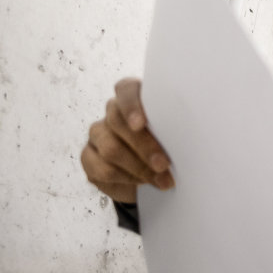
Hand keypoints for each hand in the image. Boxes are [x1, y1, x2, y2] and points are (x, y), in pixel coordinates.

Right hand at [80, 77, 172, 203]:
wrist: (154, 172)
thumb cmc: (170, 144)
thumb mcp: (177, 132)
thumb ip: (174, 127)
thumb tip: (184, 138)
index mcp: (135, 97)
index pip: (126, 90)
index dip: (131, 106)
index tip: (141, 124)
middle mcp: (113, 112)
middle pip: (118, 122)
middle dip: (144, 146)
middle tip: (164, 164)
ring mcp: (98, 134)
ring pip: (111, 149)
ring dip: (139, 167)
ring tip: (161, 179)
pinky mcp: (88, 157)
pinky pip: (102, 169)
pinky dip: (126, 178)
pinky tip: (143, 182)